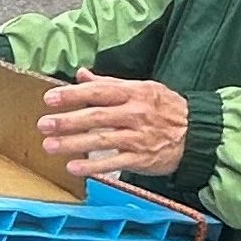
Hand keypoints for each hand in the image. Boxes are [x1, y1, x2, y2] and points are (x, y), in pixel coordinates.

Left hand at [36, 71, 189, 178]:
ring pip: (101, 140)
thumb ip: (110, 83)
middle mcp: (135, 113)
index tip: (50, 98)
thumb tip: (82, 74)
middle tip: (44, 124)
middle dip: (67, 120)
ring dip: (73, 144)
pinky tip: (74, 167)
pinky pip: (114, 162)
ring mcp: (138, 137)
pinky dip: (93, 166)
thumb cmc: (166, 109)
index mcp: (134, 93)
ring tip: (50, 145)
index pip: (99, 91)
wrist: (197, 134)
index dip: (73, 95)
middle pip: (96, 116)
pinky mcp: (141, 158)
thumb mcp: (142, 89)